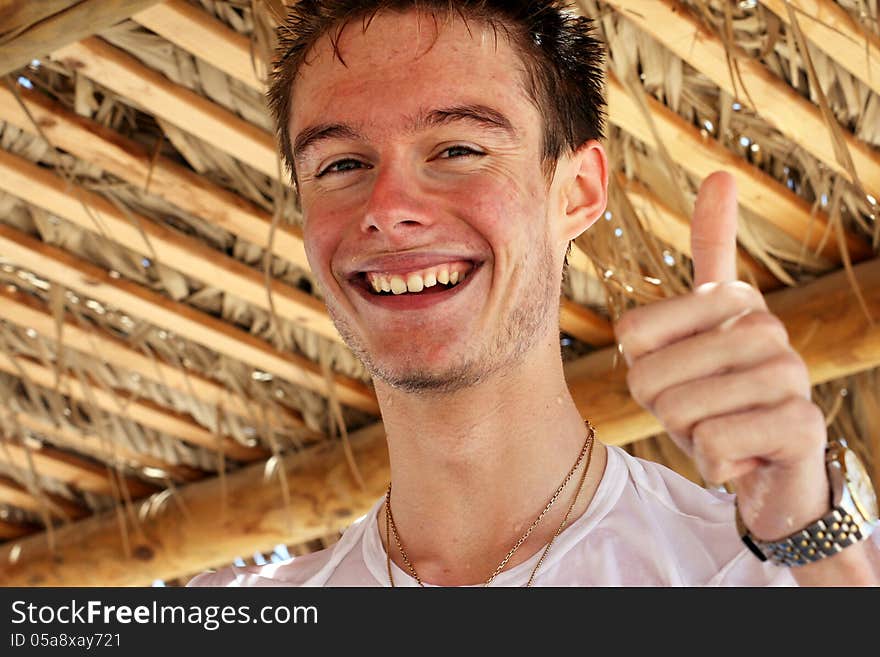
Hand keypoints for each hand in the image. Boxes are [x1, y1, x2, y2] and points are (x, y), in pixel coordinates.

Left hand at [614, 171, 828, 540]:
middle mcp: (764, 327)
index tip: (679, 374)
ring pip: (679, 411)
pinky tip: (743, 456)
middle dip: (663, 409)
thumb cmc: (718, 396)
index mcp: (730, 300)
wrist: (768, 467)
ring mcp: (789, 374)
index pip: (633, 335)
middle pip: (648, 377)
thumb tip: (723, 173)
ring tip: (724, 427)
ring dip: (689, 436)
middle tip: (703, 410)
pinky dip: (714, 462)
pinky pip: (713, 445)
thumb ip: (711, 254)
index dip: (640, 369)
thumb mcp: (695, 327)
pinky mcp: (802, 425)